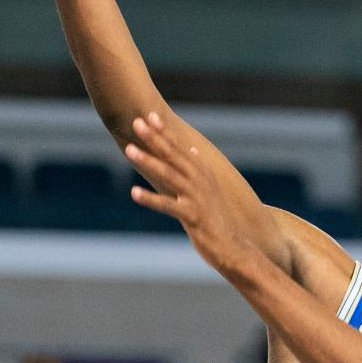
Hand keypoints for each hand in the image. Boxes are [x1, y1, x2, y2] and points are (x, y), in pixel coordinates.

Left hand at [126, 112, 254, 274]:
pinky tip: (134, 192)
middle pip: (173, 156)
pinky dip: (150, 199)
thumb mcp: (208, 190)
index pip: (180, 148)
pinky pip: (168, 205)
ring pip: (169, 175)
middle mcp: (200, 181)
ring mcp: (197, 198)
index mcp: (202, 174)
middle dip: (155, 138)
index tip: (150, 115)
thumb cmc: (216, 220)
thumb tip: (192, 150)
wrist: (233, 247)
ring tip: (129, 150)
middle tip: (137, 122)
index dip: (165, 131)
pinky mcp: (193, 216)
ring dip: (148, 161)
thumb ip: (197, 170)